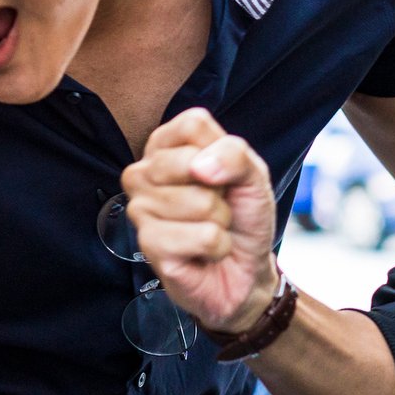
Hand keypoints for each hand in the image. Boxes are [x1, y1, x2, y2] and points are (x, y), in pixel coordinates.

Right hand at [122, 108, 279, 332]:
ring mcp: (140, 208)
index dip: (222, 152)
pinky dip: (217, 246)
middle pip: (191, 162)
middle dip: (221, 192)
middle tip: (216, 206)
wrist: (245, 269)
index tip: (222, 175)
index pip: (192, 124)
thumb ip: (234, 155)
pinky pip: (202, 236)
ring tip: (210, 229)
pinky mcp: (149, 244)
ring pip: (200, 202)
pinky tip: (204, 252)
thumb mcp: (253, 175)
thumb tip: (200, 167)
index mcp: (165, 145)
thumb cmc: (242, 216)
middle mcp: (143, 172)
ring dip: (220, 222)